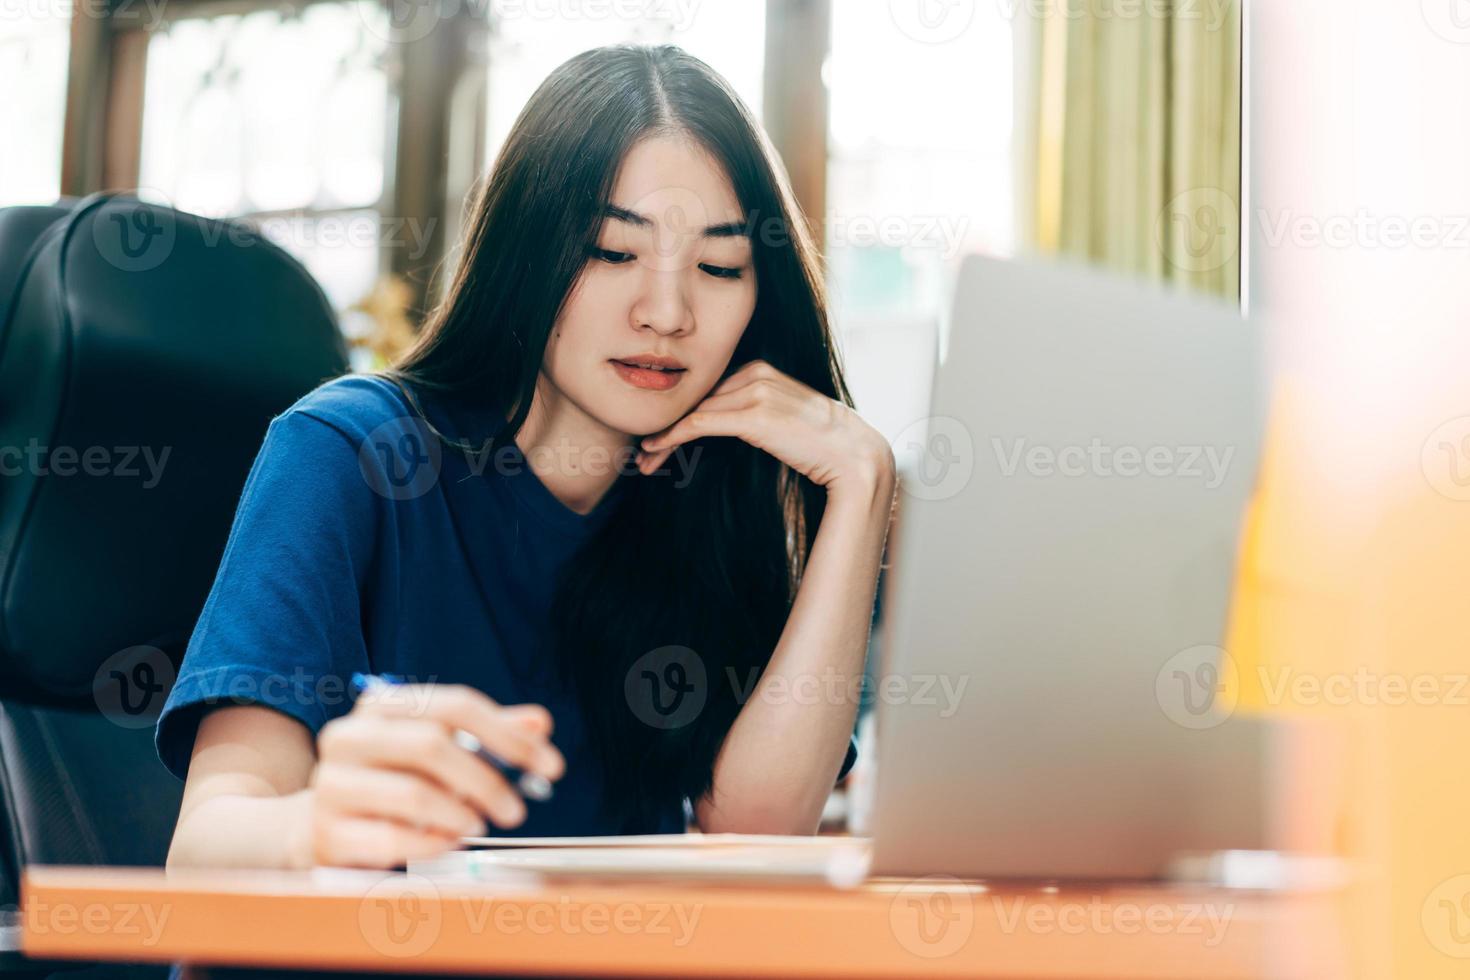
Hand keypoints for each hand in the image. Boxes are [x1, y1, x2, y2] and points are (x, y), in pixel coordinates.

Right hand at [302, 683, 564, 867]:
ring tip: (477, 825)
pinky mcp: (327, 832)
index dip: (509, 734)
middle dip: (487, 779)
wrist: (320, 825)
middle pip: (432, 744)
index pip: (456, 705)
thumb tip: (539, 723)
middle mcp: (348, 736)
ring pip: (413, 794)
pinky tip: (447, 843)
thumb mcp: (439, 749)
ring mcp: (332, 784)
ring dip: (460, 814)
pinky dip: (432, 843)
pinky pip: (393, 839)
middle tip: (517, 808)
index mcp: (381, 705)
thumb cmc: (393, 780)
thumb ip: (488, 734)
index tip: (549, 765)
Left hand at [636, 359, 895, 497]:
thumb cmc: (821, 446)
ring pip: (693, 411)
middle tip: (642, 453)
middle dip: (665, 426)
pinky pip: (701, 423)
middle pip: (696, 398)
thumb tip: (721, 429)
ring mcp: (756, 392)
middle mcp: (756, 374)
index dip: (679, 414)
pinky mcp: (755, 416)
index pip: (707, 390)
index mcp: (761, 370)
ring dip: (663, 437)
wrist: (854, 456)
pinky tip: (655, 450)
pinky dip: (673, 436)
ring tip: (643, 460)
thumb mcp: (782, 423)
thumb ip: (753, 417)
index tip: (659, 438)